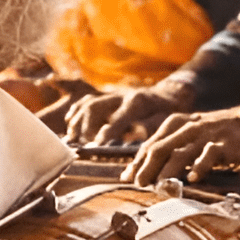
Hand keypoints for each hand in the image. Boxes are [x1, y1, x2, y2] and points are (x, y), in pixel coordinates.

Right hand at [64, 84, 190, 145]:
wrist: (169, 94)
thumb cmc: (168, 112)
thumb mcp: (166, 120)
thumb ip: (152, 130)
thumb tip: (138, 142)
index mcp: (138, 101)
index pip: (119, 116)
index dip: (108, 130)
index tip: (97, 144)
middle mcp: (122, 94)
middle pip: (96, 106)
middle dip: (87, 126)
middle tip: (87, 144)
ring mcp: (112, 94)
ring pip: (88, 103)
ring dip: (78, 120)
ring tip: (72, 138)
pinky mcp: (107, 97)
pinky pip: (86, 101)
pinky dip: (76, 111)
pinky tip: (70, 123)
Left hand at [122, 102, 239, 184]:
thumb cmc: (211, 133)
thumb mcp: (186, 135)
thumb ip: (165, 150)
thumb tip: (139, 172)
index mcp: (173, 124)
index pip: (149, 145)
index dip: (136, 162)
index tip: (126, 178)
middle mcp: (186, 128)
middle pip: (160, 148)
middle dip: (146, 167)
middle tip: (138, 185)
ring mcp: (204, 135)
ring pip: (181, 152)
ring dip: (168, 171)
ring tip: (159, 186)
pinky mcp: (223, 144)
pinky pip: (209, 155)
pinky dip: (199, 167)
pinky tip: (192, 179)